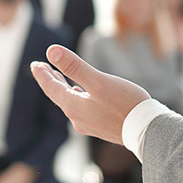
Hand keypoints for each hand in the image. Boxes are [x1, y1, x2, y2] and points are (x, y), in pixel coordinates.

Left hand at [30, 45, 149, 144]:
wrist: (147, 131)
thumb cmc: (125, 104)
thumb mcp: (99, 81)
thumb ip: (75, 66)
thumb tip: (51, 51)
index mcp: (73, 106)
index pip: (51, 88)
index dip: (42, 74)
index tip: (35, 64)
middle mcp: (78, 118)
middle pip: (59, 96)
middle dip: (51, 80)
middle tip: (42, 68)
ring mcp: (89, 124)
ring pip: (70, 102)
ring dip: (64, 88)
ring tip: (60, 79)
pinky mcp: (101, 127)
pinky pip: (82, 109)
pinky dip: (77, 97)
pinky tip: (83, 95)